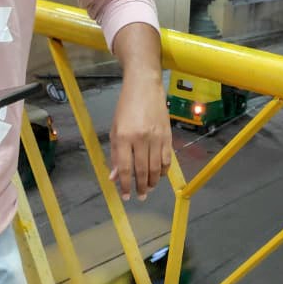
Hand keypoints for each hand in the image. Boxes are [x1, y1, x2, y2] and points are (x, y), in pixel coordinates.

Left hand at [107, 72, 172, 200]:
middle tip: (140, 196)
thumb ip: (115, 154)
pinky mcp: (167, 136)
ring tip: (149, 189)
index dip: (125, 185)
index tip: (125, 196)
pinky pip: (167, 159)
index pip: (125, 168)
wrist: (144, 87)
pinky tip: (159, 176)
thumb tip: (114, 176)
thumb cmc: (126, 107)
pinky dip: (164, 171)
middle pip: (142, 171)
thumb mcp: (114, 129)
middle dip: (141, 187)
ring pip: (156, 167)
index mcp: (124, 137)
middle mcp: (141, 139)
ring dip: (153, 182)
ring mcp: (156, 138)